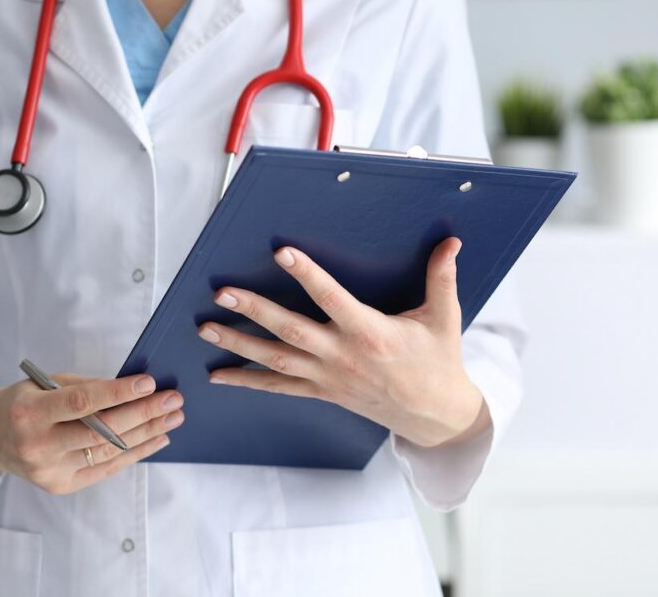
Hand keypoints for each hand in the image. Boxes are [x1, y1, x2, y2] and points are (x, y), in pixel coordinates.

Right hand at [0, 373, 182, 493]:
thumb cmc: (24, 401)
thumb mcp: (45, 384)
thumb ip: (85, 387)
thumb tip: (134, 389)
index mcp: (28, 413)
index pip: (80, 403)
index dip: (117, 393)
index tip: (148, 383)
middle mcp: (37, 446)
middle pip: (100, 432)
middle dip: (143, 414)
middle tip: (173, 399)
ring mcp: (49, 471)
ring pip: (108, 452)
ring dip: (146, 433)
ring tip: (172, 417)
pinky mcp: (61, 486)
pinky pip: (106, 469)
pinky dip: (135, 453)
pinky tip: (157, 438)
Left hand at [197, 238, 489, 447]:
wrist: (433, 416)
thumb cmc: (437, 362)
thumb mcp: (444, 318)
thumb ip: (441, 278)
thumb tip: (451, 242)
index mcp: (371, 332)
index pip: (331, 298)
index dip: (307, 274)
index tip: (282, 253)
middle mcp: (342, 355)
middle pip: (290, 330)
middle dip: (254, 311)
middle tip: (222, 293)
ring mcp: (328, 377)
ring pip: (275, 359)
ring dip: (238, 343)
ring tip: (206, 328)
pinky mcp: (321, 393)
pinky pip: (277, 387)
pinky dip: (246, 381)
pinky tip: (218, 374)